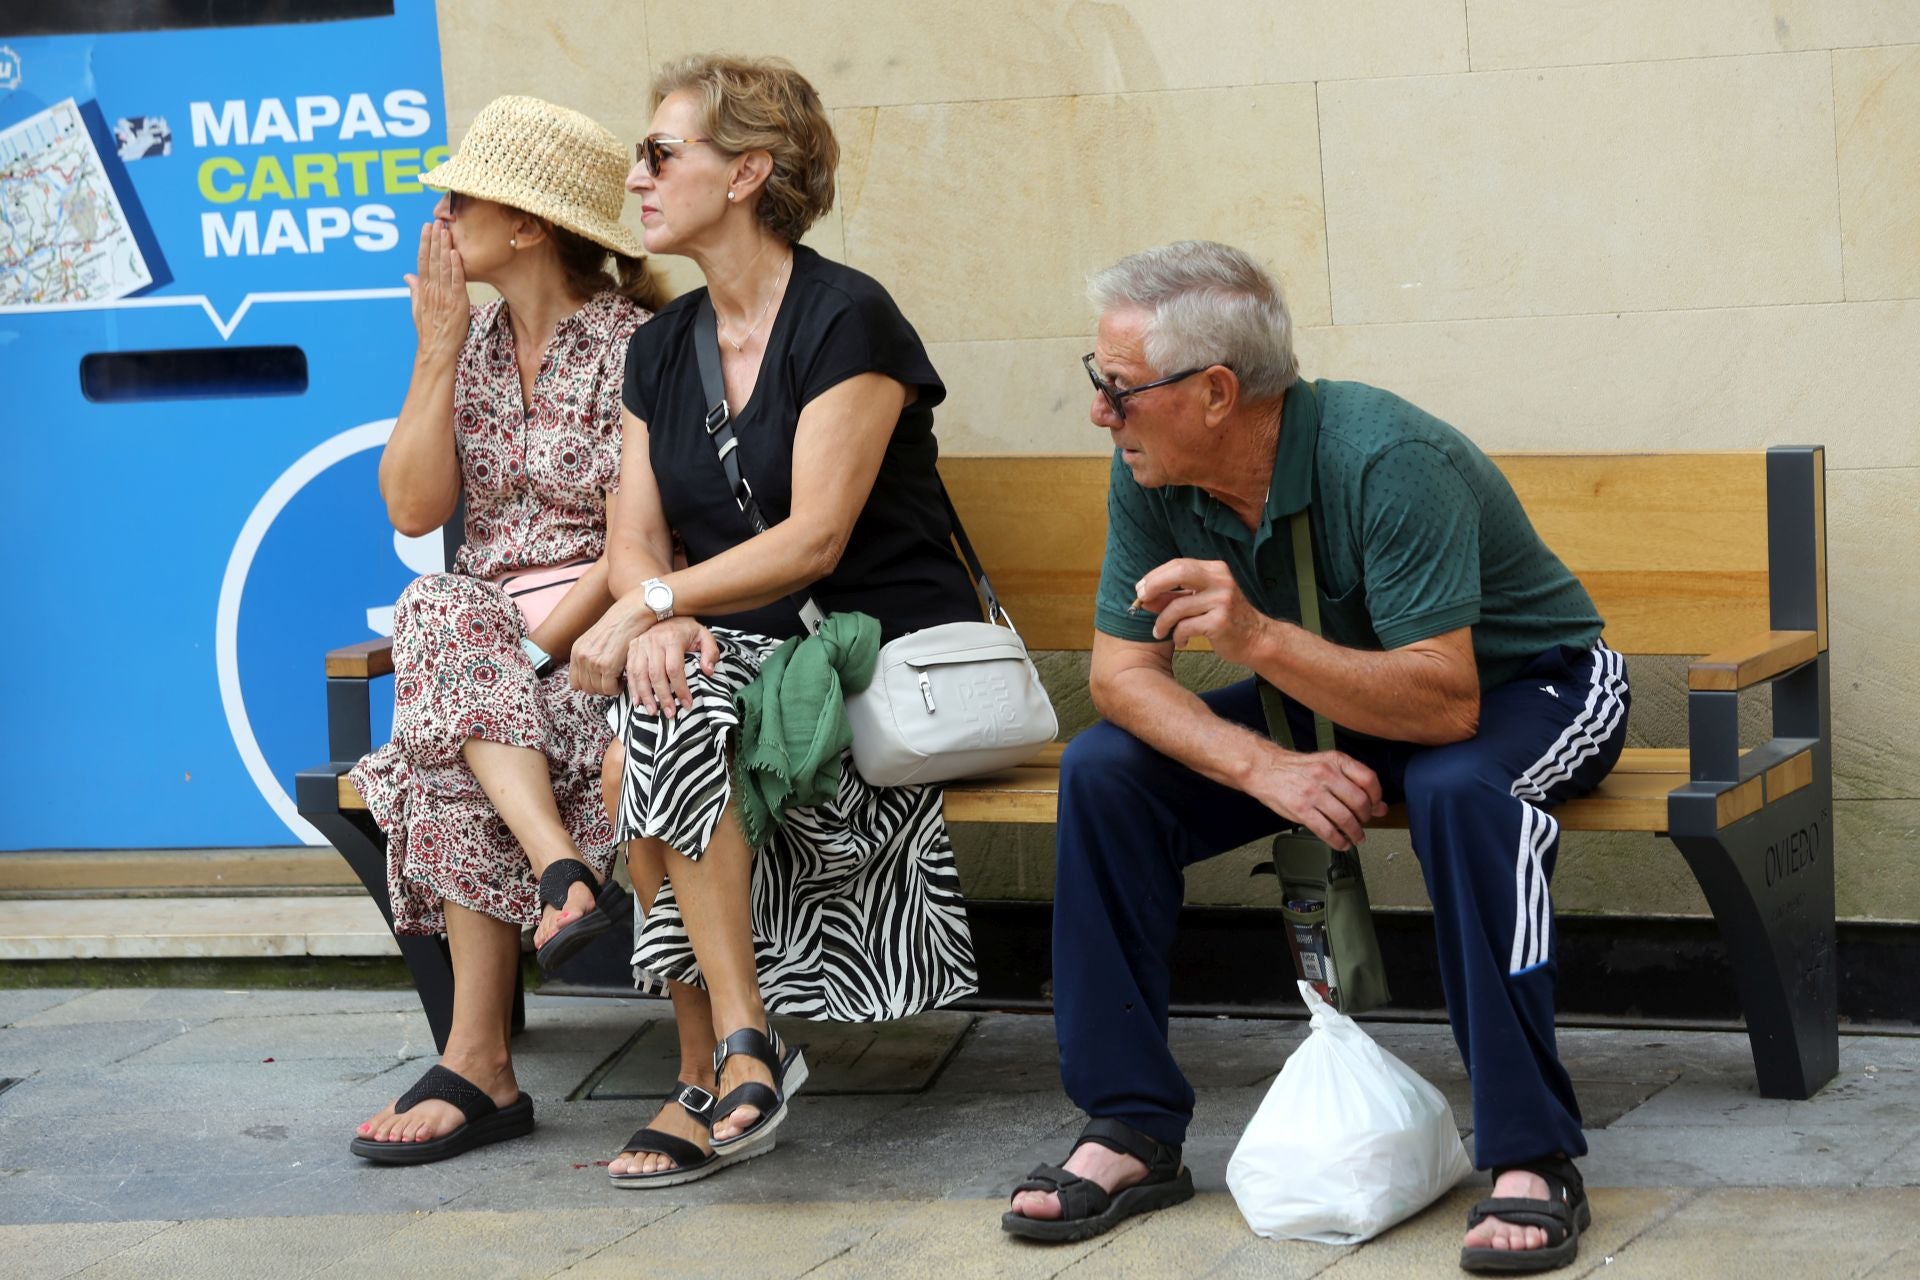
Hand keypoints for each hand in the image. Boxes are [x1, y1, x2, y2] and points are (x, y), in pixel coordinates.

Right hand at [403, 222, 468, 363]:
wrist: (437, 350)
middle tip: (437, 221)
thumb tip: (407, 276)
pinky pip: (456, 281)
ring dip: (444, 247)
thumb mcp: (418, 308)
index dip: (424, 243)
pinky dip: (455, 267)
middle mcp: (432, 290)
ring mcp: (444, 296)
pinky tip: (454, 253)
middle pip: (432, 260)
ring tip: (445, 231)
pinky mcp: (457, 303)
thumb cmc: (430, 331)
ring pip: (443, 267)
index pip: (422, 261)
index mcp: (423, 290)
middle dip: (434, 239)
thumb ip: (415, 290)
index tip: (426, 228)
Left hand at [570, 603, 647, 694]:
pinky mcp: (608, 666)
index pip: (575, 682)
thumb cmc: (619, 624)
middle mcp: (582, 657)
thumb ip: (590, 655)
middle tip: (613, 681)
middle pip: (586, 688)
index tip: (601, 682)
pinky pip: (610, 689)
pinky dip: (618, 688)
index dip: (589, 685)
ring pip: (598, 690)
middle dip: (601, 688)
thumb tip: (593, 675)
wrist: (631, 614)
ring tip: (619, 679)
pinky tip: (624, 679)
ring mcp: (594, 662)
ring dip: (610, 688)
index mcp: (577, 650)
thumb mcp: (595, 638)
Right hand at [624, 617, 720, 717]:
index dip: (681, 689)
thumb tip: (708, 671)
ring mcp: (640, 644)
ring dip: (645, 695)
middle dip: (663, 697)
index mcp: (672, 638)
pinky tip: (637, 701)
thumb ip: (710, 652)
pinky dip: (632, 687)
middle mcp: (653, 641)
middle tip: (670, 714)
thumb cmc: (686, 629)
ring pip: (639, 674)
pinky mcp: (631, 648)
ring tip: (652, 711)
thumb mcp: (704, 635)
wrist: (665, 610)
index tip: (687, 704)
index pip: (674, 669)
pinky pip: (630, 671)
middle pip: (656, 674)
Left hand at [1135, 558, 1272, 667]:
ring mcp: (1222, 601)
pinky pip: (1186, 627)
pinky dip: (1178, 635)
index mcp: (1215, 570)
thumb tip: (1143, 598)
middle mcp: (1220, 581)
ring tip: (1159, 632)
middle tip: (1141, 600)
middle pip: (1179, 572)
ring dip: (1163, 622)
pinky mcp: (1220, 622)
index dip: (1156, 576)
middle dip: (1154, 586)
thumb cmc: (1224, 619)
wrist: (1256, 638)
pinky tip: (1181, 641)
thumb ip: (1173, 598)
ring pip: (1178, 607)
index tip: (1140, 589)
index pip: (1179, 564)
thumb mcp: (1199, 603)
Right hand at [1242, 738, 1386, 850]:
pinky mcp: (1301, 809)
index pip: (1368, 779)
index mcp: (1335, 761)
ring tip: (1356, 837)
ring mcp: (1312, 792)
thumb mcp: (1327, 766)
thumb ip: (1353, 783)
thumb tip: (1379, 805)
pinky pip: (1327, 830)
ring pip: (1345, 819)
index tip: (1376, 807)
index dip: (1376, 797)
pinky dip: (1338, 841)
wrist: (1265, 769)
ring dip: (1355, 833)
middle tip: (1363, 824)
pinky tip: (1341, 842)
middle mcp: (1326, 774)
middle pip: (1359, 802)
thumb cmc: (1297, 769)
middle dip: (1365, 818)